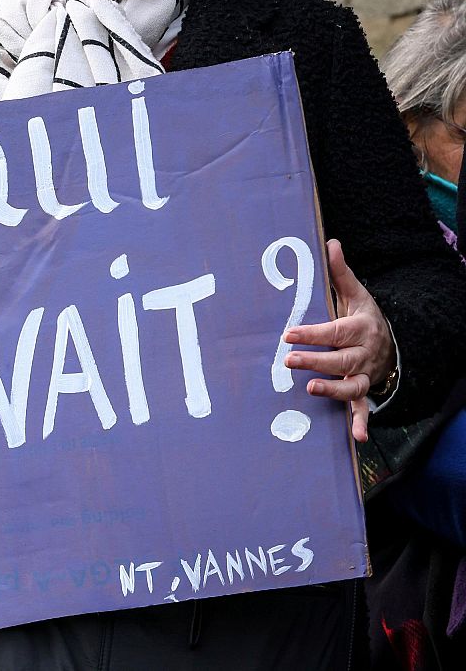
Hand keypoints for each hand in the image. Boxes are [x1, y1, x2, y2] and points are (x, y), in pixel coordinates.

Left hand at [283, 239, 396, 443]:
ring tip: (311, 388)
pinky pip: (364, 408)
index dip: (311, 333)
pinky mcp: (364, 391)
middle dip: (315, 360)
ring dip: (333, 389)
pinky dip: (361, 422)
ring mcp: (364, 374)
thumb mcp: (355, 294)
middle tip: (288, 360)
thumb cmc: (362, 316)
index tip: (288, 333)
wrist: (391, 342)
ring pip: (352, 385)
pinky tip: (357, 438)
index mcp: (359, 327)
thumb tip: (329, 242)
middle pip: (339, 358)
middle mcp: (363, 353)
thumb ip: (339, 272)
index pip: (333, 331)